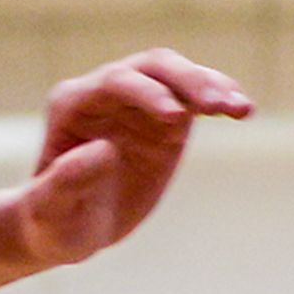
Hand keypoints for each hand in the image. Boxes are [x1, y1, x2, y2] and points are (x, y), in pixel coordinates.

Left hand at [10, 49, 252, 266]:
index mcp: (73, 104)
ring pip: (179, 76)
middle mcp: (105, 92)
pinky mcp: (165, 119)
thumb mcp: (49, 212)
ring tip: (241, 108)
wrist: (67, 227)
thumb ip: (66, 181)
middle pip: (152, 67)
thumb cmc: (50, 221)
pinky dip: (220, 98)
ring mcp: (139, 102)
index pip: (115, 82)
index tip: (176, 118)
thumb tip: (101, 150)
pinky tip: (243, 109)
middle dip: (186, 81)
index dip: (147, 93)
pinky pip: (195, 98)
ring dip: (211, 86)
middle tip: (217, 105)